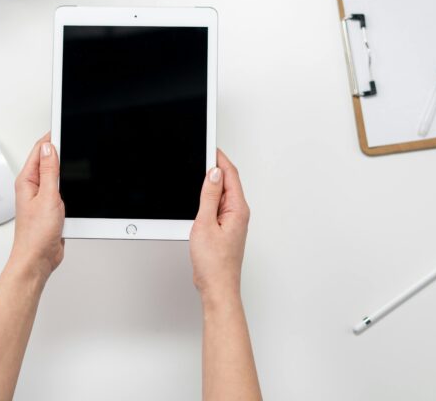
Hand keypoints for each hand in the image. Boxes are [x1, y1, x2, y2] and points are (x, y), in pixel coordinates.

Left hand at [8, 133, 65, 279]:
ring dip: (65, 167)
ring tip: (74, 153)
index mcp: (27, 180)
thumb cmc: (36, 234)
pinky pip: (60, 189)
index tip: (64, 126)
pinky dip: (69, 183)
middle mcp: (32, 187)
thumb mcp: (47, 197)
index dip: (52, 137)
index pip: (40, 150)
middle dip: (60, 148)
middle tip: (72, 136)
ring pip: (56, 174)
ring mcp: (42, 197)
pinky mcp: (51, 207)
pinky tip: (75, 182)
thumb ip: (49, 171)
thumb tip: (49, 147)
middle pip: (47, 159)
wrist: (38, 259)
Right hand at [190, 150, 250, 301]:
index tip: (209, 147)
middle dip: (214, 166)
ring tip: (197, 172)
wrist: (217, 287)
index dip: (218, 158)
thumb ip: (209, 196)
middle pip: (227, 181)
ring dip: (210, 183)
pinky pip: (218, 206)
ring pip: (222, 194)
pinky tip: (198, 198)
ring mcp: (232, 221)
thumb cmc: (215, 263)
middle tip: (200, 154)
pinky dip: (208, 197)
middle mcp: (238, 213)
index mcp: (237, 209)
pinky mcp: (225, 228)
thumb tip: (213, 173)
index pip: (229, 174)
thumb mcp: (206, 223)